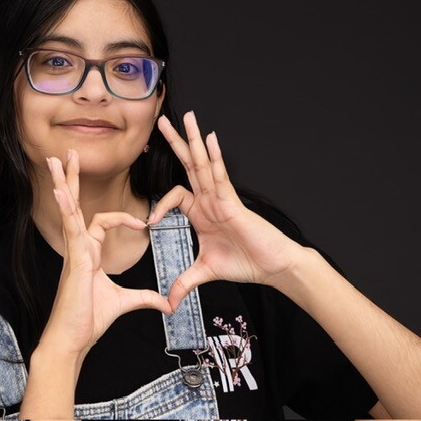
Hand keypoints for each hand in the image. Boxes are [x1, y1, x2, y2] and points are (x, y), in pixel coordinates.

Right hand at [41, 149, 171, 357]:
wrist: (72, 339)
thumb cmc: (89, 320)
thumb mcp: (125, 302)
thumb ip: (146, 298)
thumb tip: (167, 303)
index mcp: (89, 252)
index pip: (102, 222)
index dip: (124, 218)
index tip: (143, 224)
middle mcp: (78, 246)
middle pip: (75, 204)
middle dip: (71, 178)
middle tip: (68, 153)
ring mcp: (73, 250)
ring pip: (68, 208)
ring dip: (62, 182)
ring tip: (56, 159)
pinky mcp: (74, 257)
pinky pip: (70, 227)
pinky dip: (65, 208)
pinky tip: (60, 190)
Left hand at [149, 112, 304, 309]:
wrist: (271, 267)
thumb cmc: (244, 263)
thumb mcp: (204, 272)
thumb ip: (184, 282)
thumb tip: (168, 304)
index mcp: (201, 212)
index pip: (174, 196)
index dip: (158, 206)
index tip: (149, 224)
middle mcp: (209, 200)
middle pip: (188, 166)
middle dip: (175, 143)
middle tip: (161, 121)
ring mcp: (221, 198)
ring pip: (203, 164)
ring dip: (194, 140)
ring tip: (187, 117)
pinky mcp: (233, 202)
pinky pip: (220, 176)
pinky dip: (215, 156)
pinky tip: (210, 138)